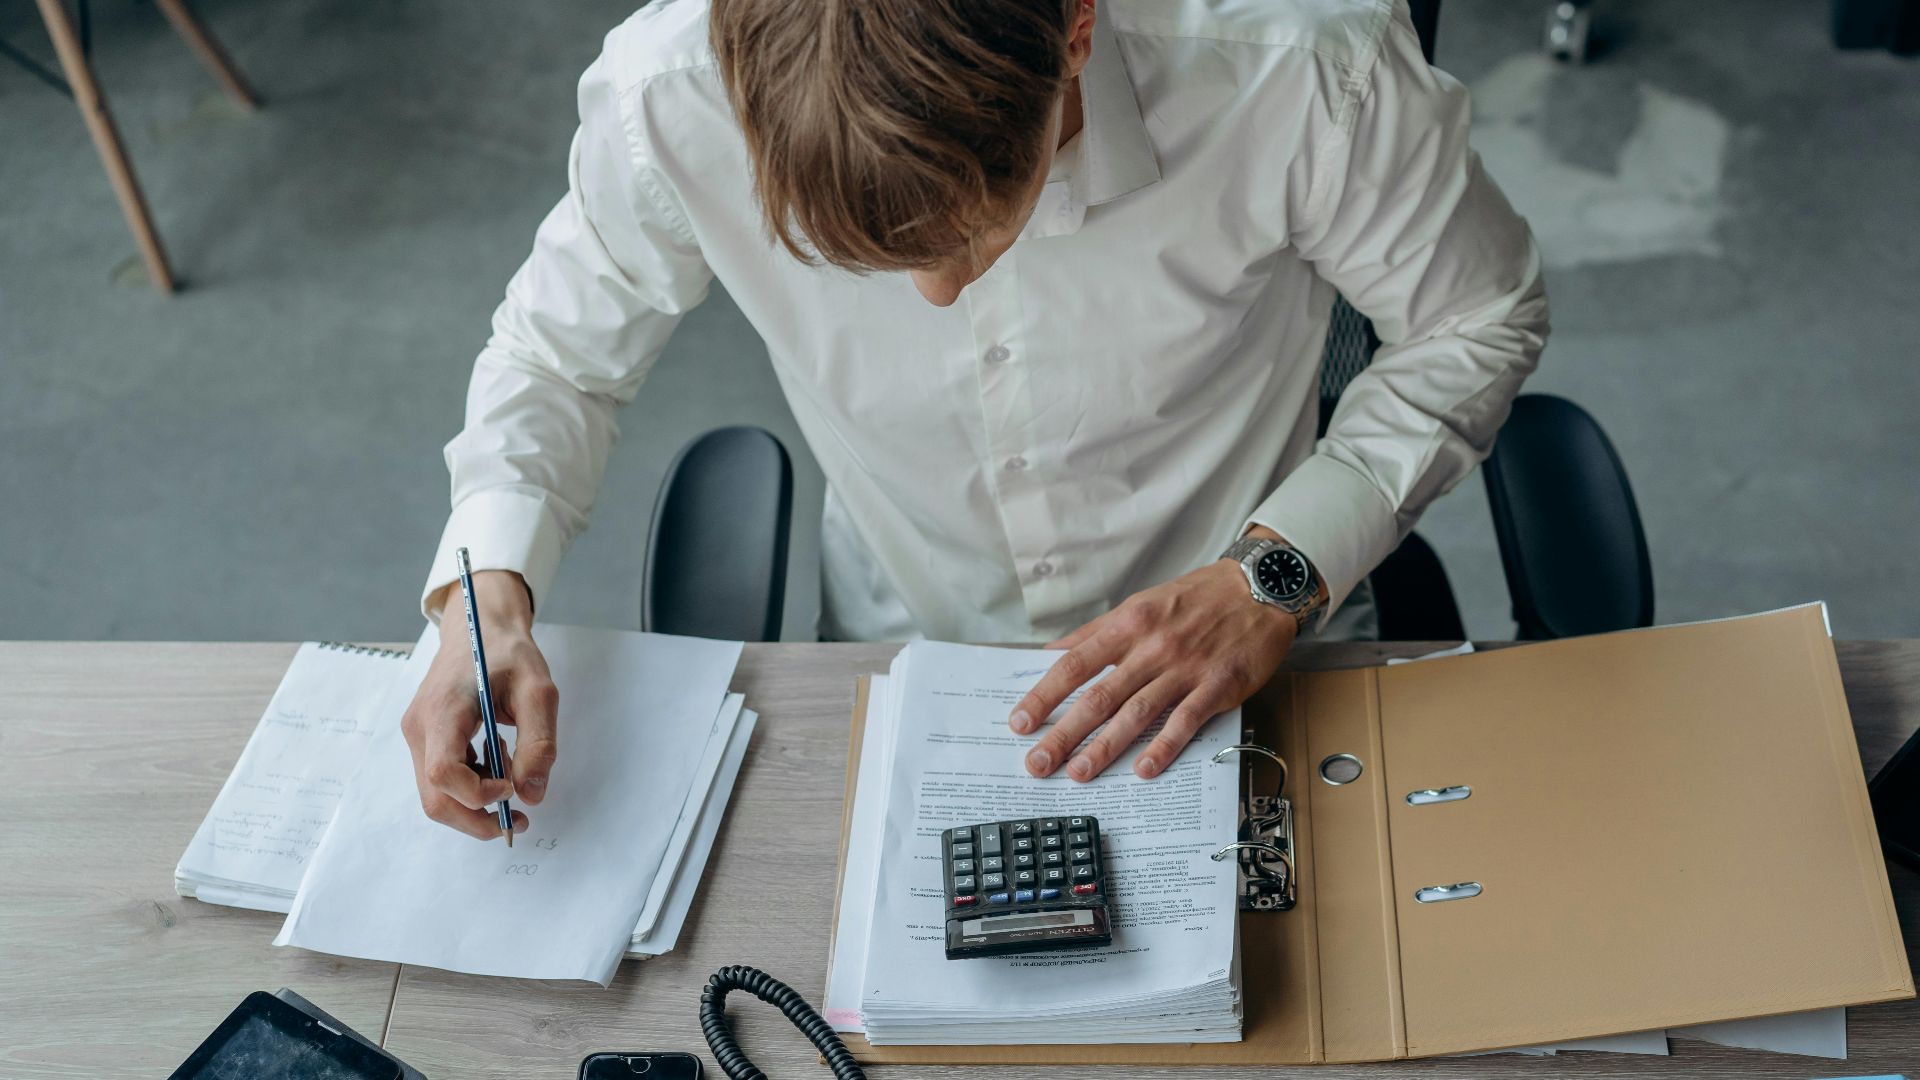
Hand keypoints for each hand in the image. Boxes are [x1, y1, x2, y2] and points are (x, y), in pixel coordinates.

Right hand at [400, 570, 556, 839]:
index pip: (443, 774)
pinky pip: (442, 779)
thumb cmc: (508, 652)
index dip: (478, 794)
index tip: (513, 786)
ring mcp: (418, 735)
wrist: (478, 626)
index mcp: (443, 711)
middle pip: (435, 799)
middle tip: (519, 819)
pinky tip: (498, 759)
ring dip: (477, 801)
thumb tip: (531, 796)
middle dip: (476, 819)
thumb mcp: (538, 691)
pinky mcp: (426, 738)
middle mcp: (420, 728)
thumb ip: (539, 744)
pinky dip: (472, 785)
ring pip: (436, 794)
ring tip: (511, 770)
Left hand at [1008, 529, 1306, 781]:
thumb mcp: (1141, 604)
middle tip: (1037, 763)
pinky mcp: (1218, 686)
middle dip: (1064, 733)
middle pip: (1099, 696)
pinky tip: (1144, 770)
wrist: (1259, 588)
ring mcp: (1185, 668)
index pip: (1075, 664)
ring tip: (1079, 773)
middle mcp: (1152, 647)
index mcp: (1129, 625)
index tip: (1020, 722)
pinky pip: (1186, 721)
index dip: (1045, 695)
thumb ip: (1097, 632)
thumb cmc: (1197, 598)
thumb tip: (1054, 652)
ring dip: (1105, 746)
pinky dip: (1165, 746)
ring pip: (1137, 713)